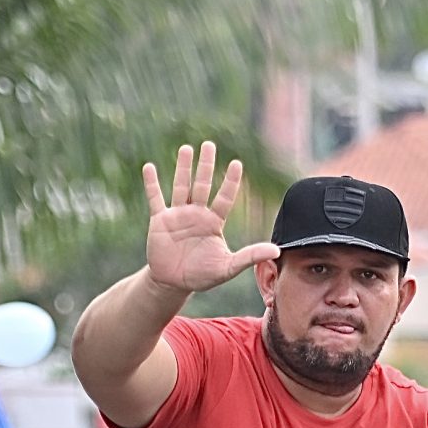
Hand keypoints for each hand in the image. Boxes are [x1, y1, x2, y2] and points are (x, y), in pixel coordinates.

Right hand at [141, 142, 277, 295]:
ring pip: (181, 186)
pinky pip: (155, 198)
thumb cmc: (202, 275)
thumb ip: (250, 256)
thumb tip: (277, 251)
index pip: (225, 197)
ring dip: (183, 168)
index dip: (231, 182)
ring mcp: (178, 215)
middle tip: (209, 145)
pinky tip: (149, 167)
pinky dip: (152, 184)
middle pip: (202, 184)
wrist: (173, 283)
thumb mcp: (228, 267)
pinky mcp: (160, 221)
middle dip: (206, 165)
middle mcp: (197, 214)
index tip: (237, 164)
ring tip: (186, 148)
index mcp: (214, 222)